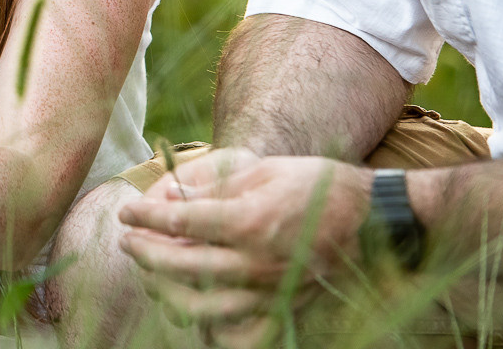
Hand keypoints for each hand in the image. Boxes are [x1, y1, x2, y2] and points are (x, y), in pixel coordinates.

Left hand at [117, 151, 370, 343]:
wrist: (376, 219)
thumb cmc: (318, 184)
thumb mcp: (263, 170)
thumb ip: (215, 187)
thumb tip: (171, 195)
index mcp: (250, 221)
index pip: (180, 220)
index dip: (146, 216)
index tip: (127, 212)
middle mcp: (258, 263)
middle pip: (183, 265)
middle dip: (146, 252)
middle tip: (128, 241)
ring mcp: (272, 292)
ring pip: (203, 307)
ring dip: (168, 291)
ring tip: (151, 274)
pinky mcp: (286, 309)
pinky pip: (241, 332)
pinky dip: (212, 328)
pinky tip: (194, 310)